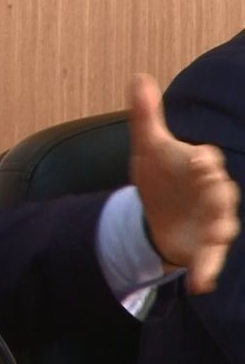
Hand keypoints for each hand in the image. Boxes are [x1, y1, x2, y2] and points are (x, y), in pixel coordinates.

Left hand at [129, 73, 240, 293]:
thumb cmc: (161, 175)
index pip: (206, 159)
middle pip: (221, 192)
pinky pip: (212, 260)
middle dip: (217, 190)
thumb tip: (138, 77)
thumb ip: (145, 116)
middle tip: (213, 188)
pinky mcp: (206, 248)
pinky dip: (209, 271)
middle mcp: (213, 193)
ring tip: (218, 237)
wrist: (160, 211)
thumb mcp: (148, 146)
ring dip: (222, 230)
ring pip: (224, 224)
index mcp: (200, 166)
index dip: (202, 159)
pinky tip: (201, 286)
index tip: (196, 159)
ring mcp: (213, 222)